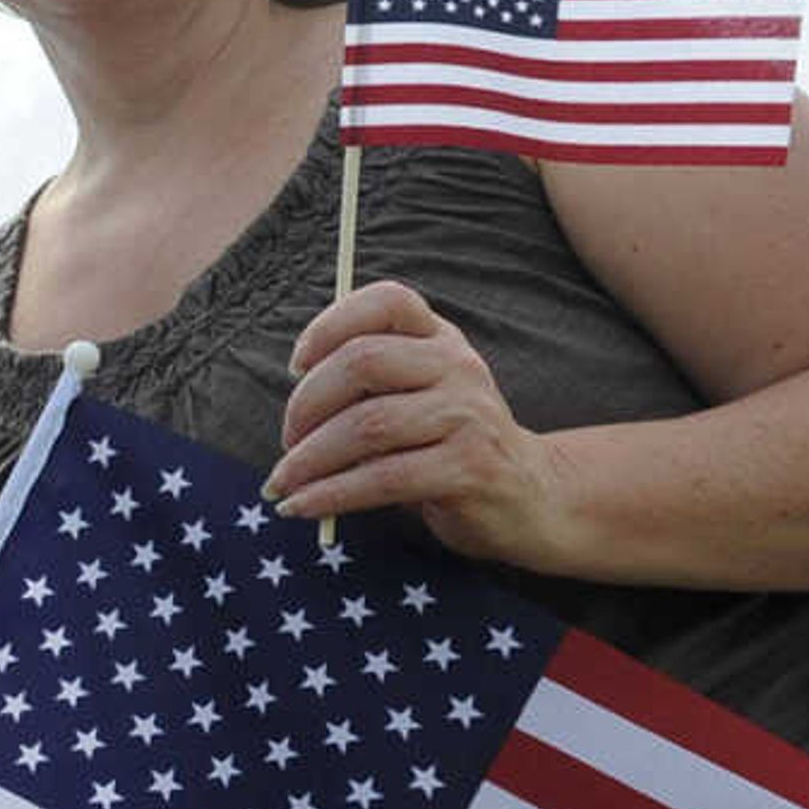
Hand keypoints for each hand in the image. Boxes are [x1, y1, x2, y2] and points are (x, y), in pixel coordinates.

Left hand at [267, 280, 569, 566]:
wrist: (528, 497)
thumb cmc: (447, 446)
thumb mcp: (414, 400)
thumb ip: (367, 388)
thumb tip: (293, 409)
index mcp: (440, 339)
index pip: (388, 301)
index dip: (331, 324)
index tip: (296, 365)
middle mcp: (458, 367)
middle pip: (363, 361)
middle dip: (305, 404)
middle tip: (286, 442)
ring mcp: (467, 415)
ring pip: (367, 425)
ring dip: (308, 459)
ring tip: (281, 483)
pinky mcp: (468, 468)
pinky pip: (383, 478)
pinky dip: (330, 495)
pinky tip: (302, 507)